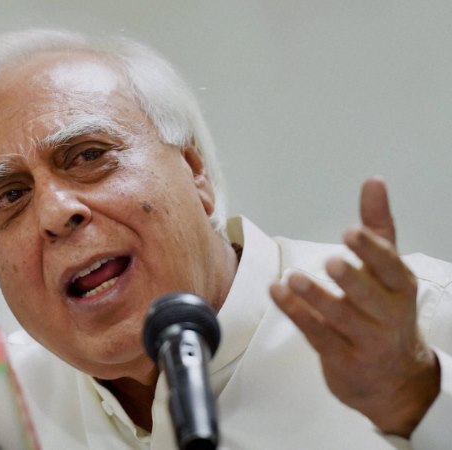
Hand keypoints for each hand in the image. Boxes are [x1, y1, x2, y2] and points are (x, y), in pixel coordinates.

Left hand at [270, 177, 439, 436]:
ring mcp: (366, 341)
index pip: (391, 268)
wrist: (393, 378)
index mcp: (401, 288)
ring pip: (340, 319)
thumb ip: (377, 227)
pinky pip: (317, 335)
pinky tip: (277, 293)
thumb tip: (373, 181)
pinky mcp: (342, 359)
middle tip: (330, 261)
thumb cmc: (386, 312)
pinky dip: (296, 313)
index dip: (371, 251)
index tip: (351, 232)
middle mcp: (388, 316)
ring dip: (315, 297)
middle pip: (370, 297)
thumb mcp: (388, 271)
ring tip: (292, 277)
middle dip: (352, 280)